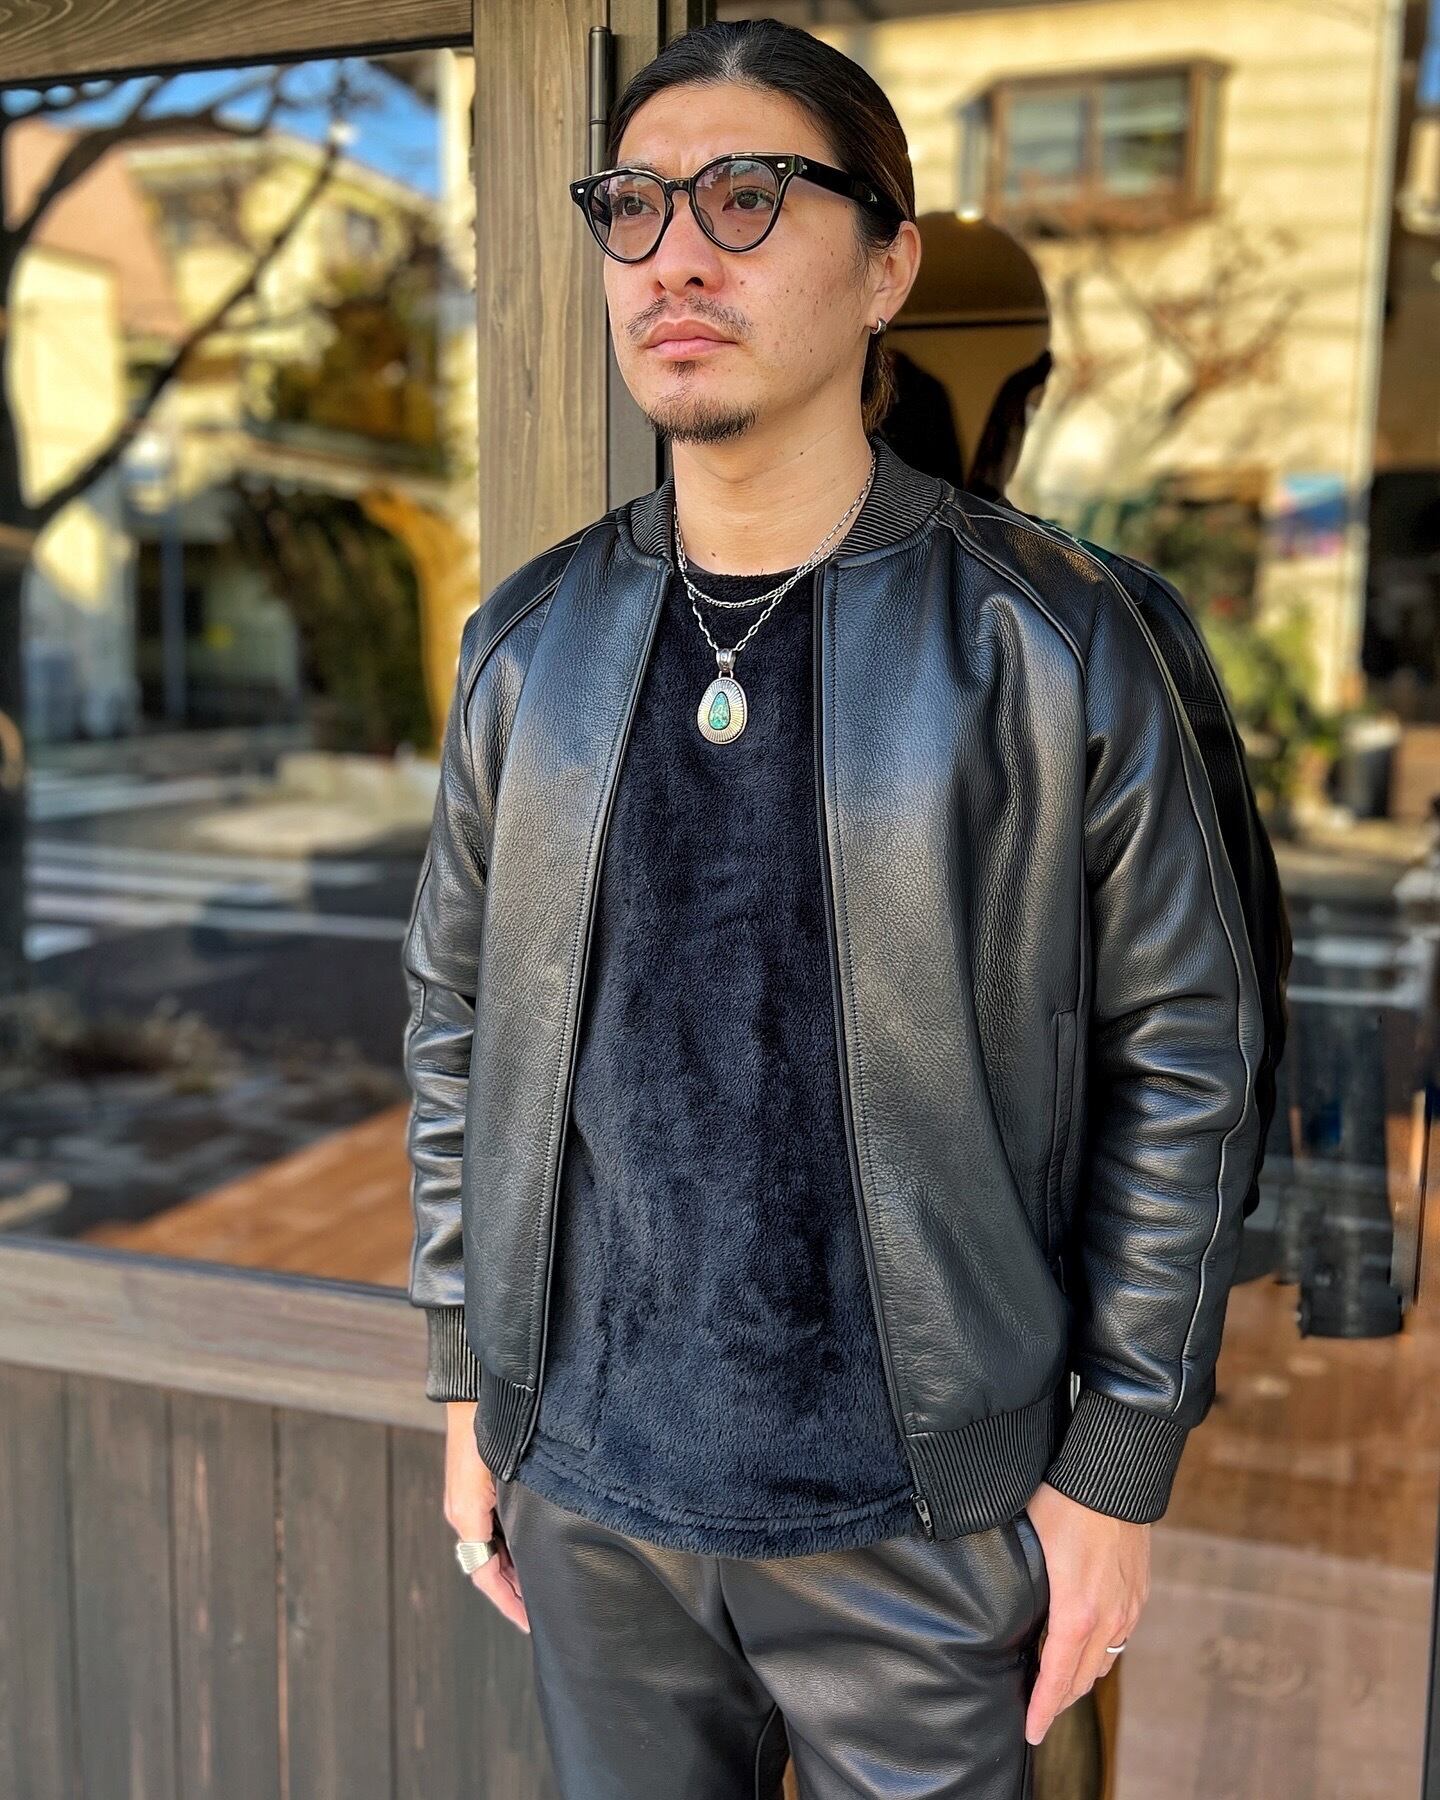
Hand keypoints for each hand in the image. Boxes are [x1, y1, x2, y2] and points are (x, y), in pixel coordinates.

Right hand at [444, 1401, 528, 1632]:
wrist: (475, 1389)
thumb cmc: (488, 1427)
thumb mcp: (500, 1474)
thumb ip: (510, 1514)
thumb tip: (529, 1548)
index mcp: (466, 1515)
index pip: (486, 1575)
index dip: (509, 1602)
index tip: (530, 1622)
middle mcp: (463, 1512)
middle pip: (488, 1566)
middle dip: (513, 1592)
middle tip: (540, 1612)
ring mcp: (467, 1501)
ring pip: (490, 1549)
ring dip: (512, 1571)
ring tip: (539, 1589)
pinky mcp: (474, 1488)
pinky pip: (490, 1530)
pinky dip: (508, 1548)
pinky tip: (529, 1549)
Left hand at [1022, 1481, 1148, 1745]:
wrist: (1114, 1475)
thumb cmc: (1064, 1502)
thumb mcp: (1029, 1543)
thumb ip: (1019, 1583)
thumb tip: (990, 1597)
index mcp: (1077, 1612)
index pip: (1056, 1677)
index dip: (1043, 1708)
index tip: (1031, 1731)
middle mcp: (1108, 1618)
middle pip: (1082, 1678)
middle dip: (1058, 1700)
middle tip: (1036, 1712)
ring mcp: (1128, 1608)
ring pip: (1103, 1661)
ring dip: (1080, 1677)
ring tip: (1056, 1684)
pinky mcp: (1139, 1594)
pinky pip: (1120, 1638)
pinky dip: (1100, 1652)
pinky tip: (1085, 1648)